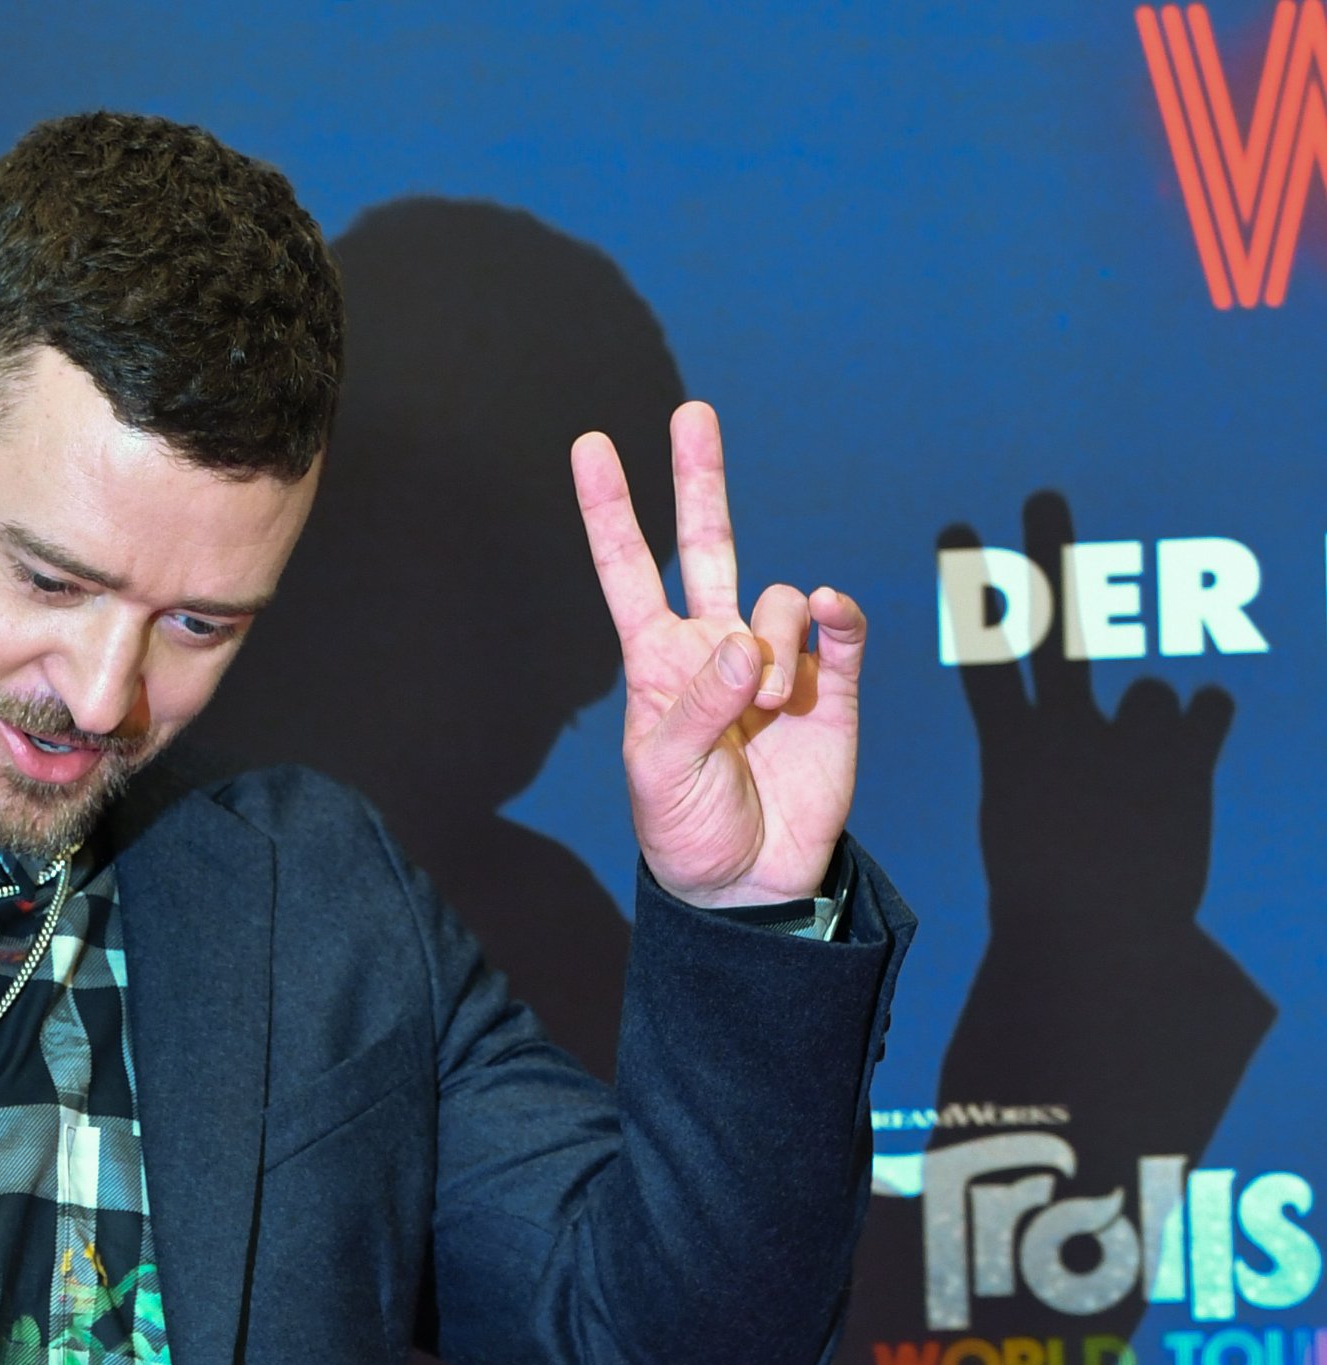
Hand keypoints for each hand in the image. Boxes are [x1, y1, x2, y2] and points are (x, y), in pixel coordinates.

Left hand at [571, 400, 862, 905]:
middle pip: (708, 544)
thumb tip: (746, 642)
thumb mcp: (666, 773)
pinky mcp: (834, 686)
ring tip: (766, 710)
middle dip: (700, 479)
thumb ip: (700, 705)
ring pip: (779, 601)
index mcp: (657, 661)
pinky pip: (841, 629)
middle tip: (693, 414)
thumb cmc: (686, 827)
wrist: (749, 882)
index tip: (591, 446)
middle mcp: (713, 645)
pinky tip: (830, 611)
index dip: (610, 510)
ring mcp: (776, 660)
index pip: (627, 570)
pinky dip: (836, 616)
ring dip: (774, 647)